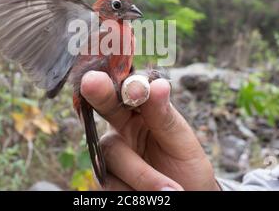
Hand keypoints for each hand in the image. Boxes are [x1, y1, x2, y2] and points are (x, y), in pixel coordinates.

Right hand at [81, 71, 220, 190]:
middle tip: (92, 82)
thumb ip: (164, 115)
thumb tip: (158, 85)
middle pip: (105, 107)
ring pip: (113, 154)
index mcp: (141, 109)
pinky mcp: (105, 178)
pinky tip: (154, 196)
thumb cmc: (185, 165)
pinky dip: (136, 191)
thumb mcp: (181, 141)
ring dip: (143, 175)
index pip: (130, 87)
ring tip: (172, 191)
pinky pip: (112, 183)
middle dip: (100, 94)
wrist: (187, 197)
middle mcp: (119, 125)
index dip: (127, 84)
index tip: (136, 86)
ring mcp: (109, 151)